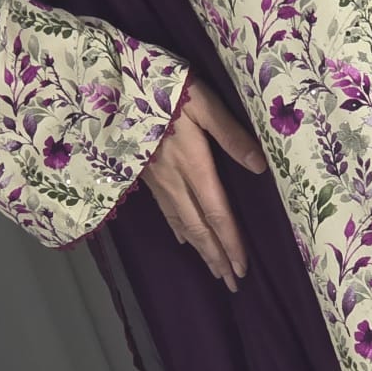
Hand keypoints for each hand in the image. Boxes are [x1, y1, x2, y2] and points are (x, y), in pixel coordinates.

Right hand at [144, 74, 267, 290]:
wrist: (112, 87)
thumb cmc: (163, 89)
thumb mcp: (203, 103)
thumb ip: (230, 134)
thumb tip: (259, 166)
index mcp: (193, 166)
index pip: (217, 214)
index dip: (230, 243)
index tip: (241, 268)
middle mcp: (175, 181)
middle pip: (199, 228)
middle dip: (216, 257)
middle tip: (231, 283)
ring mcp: (157, 181)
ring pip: (181, 224)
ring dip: (200, 250)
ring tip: (213, 270)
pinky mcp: (144, 175)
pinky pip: (165, 211)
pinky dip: (179, 230)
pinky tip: (184, 239)